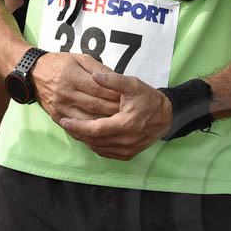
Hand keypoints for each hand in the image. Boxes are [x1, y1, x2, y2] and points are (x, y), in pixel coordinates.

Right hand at [32, 51, 120, 126]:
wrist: (34, 73)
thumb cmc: (59, 64)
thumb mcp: (79, 58)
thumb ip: (99, 69)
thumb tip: (116, 79)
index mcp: (72, 76)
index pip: (99, 88)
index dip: (115, 95)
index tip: (128, 99)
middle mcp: (65, 93)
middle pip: (95, 105)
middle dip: (114, 111)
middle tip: (130, 114)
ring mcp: (61, 107)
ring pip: (87, 120)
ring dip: (104, 124)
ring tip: (120, 126)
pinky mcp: (57, 117)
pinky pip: (76, 128)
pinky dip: (90, 133)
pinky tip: (102, 134)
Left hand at [57, 65, 171, 159]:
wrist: (166, 115)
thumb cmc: (148, 98)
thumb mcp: (132, 84)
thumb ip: (113, 80)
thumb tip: (94, 76)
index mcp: (126, 124)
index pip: (96, 129)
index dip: (78, 126)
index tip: (64, 121)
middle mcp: (127, 141)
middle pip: (94, 141)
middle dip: (77, 133)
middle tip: (65, 123)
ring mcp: (128, 150)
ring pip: (99, 148)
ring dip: (85, 140)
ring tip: (73, 128)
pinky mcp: (129, 154)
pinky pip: (106, 153)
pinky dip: (95, 145)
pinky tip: (88, 136)